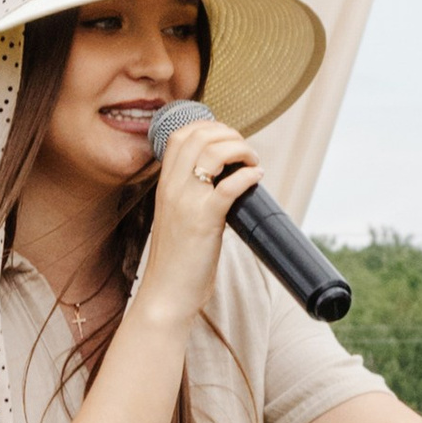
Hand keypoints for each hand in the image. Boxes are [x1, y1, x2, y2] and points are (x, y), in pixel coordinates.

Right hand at [142, 109, 260, 305]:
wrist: (166, 295)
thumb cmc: (176, 261)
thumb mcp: (176, 219)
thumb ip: (191, 197)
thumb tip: (223, 181)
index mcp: (164, 186)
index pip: (180, 136)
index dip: (208, 127)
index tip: (227, 140)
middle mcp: (172, 188)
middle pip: (199, 136)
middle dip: (229, 135)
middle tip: (245, 152)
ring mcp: (187, 203)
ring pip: (214, 153)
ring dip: (241, 150)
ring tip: (253, 162)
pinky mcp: (204, 221)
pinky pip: (230, 185)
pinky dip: (248, 175)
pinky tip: (257, 178)